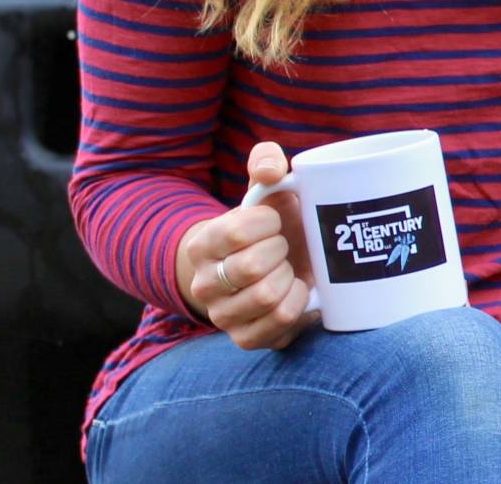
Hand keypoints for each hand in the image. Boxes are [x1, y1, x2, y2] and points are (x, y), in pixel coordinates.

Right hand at [177, 142, 317, 349]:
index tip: (274, 221)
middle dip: (281, 251)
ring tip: (289, 269)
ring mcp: (223, 316)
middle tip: (285, 246)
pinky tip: (298, 291)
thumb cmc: (267, 223)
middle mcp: (204, 284)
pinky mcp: (246, 339)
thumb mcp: (263, 189)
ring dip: (290, 278)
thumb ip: (265, 161)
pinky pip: (280, 324)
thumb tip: (271, 171)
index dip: (268, 223)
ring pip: (267, 298)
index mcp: (202, 244)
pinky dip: (299, 305)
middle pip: (253, 268)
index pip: (238, 232)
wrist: (261, 266)